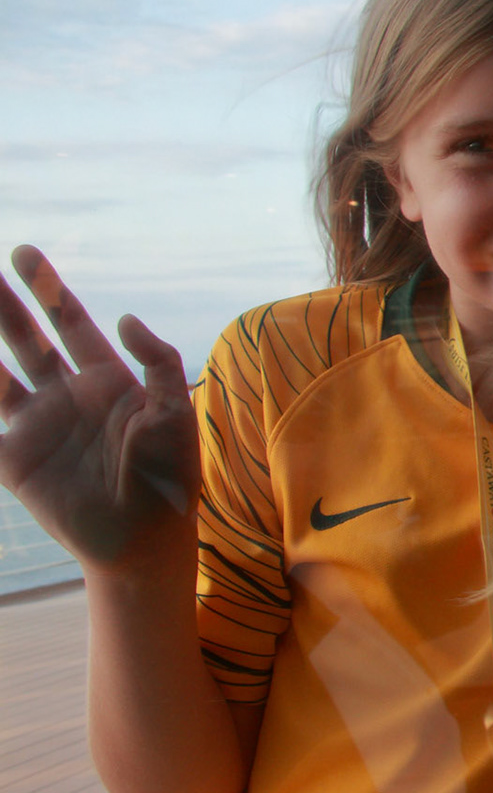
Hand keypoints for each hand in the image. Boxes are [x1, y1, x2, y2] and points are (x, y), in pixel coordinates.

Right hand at [0, 247, 198, 578]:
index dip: (49, 289)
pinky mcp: (14, 460)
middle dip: (4, 305)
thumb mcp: (175, 414)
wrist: (145, 539)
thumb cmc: (170, 476)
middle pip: (27, 339)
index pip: (71, 322)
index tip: (24, 253)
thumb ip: (157, 363)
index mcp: (106, 380)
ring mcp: (37, 426)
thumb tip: (123, 318)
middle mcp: (67, 397)